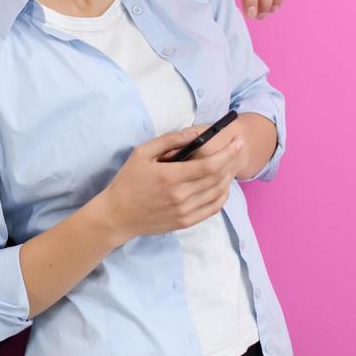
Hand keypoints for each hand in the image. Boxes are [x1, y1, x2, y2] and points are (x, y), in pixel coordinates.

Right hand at [100, 129, 243, 240]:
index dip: (228, 152)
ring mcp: (185, 211)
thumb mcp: (141, 154)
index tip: (237, 141)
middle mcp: (181, 195)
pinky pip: (213, 208)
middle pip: (218, 178)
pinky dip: (222, 196)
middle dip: (232, 160)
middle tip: (236, 148)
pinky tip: (222, 186)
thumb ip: (168, 141)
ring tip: (229, 164)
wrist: (117, 215)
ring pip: (218, 193)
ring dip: (229, 177)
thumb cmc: (127, 182)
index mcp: (170, 176)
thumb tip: (193, 134)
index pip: (210, 165)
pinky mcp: (186, 222)